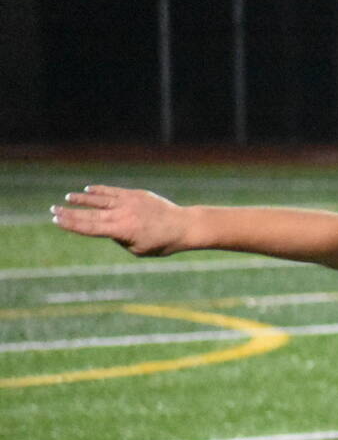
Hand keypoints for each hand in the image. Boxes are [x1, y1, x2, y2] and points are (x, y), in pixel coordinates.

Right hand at [50, 185, 190, 256]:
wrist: (184, 226)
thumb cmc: (163, 243)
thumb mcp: (139, 250)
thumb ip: (120, 240)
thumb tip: (107, 228)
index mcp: (122, 231)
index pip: (91, 227)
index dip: (72, 224)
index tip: (57, 221)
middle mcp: (122, 215)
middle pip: (90, 213)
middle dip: (70, 213)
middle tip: (53, 210)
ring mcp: (128, 202)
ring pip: (100, 199)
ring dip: (83, 199)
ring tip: (68, 198)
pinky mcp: (135, 194)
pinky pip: (114, 191)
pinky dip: (101, 190)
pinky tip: (89, 189)